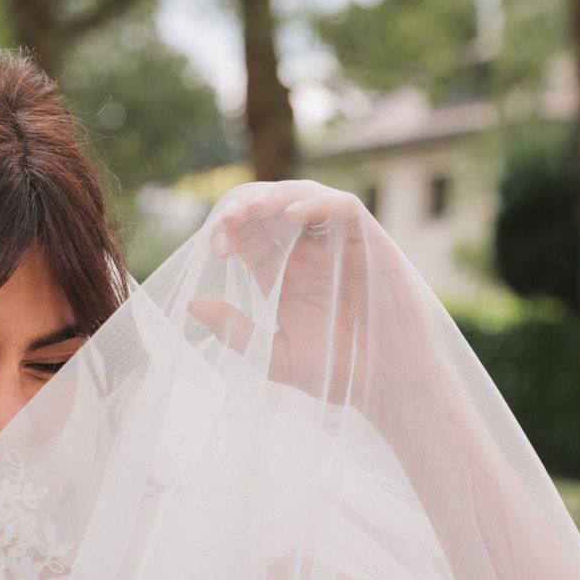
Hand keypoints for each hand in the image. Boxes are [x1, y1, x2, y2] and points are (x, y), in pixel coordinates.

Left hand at [192, 181, 422, 406]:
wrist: (387, 384)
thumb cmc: (333, 371)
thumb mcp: (272, 355)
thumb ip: (234, 331)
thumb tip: (192, 305)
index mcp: (279, 272)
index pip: (247, 232)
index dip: (228, 229)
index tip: (217, 248)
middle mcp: (305, 252)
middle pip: (270, 207)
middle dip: (246, 204)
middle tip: (229, 220)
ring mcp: (337, 244)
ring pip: (305, 196)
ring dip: (277, 195)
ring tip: (255, 209)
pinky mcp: (370, 243)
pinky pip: (344, 208)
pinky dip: (319, 203)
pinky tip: (293, 215)